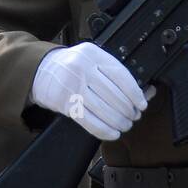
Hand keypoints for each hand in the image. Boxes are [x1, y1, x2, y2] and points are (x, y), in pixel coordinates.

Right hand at [31, 41, 148, 139]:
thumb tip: (146, 92)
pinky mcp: (64, 103)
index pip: (121, 76)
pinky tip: (113, 133)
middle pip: (114, 95)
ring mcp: (72, 86)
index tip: (142, 104)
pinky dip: (105, 131)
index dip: (135, 93)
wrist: (40, 69)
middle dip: (128, 110)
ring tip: (125, 125)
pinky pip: (90, 122)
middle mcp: (82, 68)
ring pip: (104, 110)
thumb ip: (115, 73)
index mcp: (93, 54)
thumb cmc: (72, 66)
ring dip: (119, 122)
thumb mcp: (92, 59)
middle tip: (133, 116)